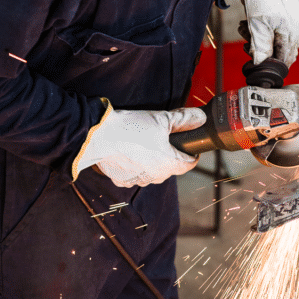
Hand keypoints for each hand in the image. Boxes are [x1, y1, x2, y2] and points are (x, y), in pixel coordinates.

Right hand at [74, 106, 206, 186]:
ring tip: (145, 144)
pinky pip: (135, 175)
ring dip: (153, 162)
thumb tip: (200, 118)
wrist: (98, 136)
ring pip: (153, 173)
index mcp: (169, 164)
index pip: (189, 163)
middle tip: (165, 140)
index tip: (190, 146)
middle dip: (171, 156)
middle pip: (171, 168)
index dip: (192, 154)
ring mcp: (138, 180)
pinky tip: (130, 152)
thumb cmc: (131, 128)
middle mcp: (155, 177)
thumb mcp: (161, 119)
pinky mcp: (122, 181)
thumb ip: (184, 119)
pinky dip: (136, 166)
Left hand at [240, 0, 298, 67]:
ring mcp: (297, 20)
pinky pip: (282, 30)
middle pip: (283, 51)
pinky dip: (268, 30)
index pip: (284, 58)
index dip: (268, 61)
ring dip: (263, 39)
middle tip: (247, 41)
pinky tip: (255, 23)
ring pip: (280, 41)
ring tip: (247, 28)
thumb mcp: (256, 23)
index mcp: (290, 31)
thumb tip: (261, 64)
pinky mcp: (293, 14)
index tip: (253, 55)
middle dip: (264, 49)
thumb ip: (260, 46)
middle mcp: (297, 27)